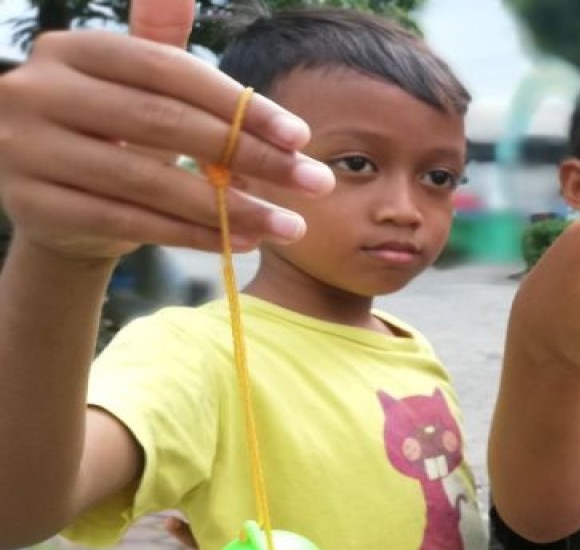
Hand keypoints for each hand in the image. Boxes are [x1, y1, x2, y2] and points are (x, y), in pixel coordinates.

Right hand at [0, 0, 334, 260]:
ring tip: (288, 226)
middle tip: (313, 183)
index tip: (301, 138)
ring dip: (229, 208)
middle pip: (165, 123)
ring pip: (149, 182)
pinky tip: (238, 242)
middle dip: (250, 156)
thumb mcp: (130, 82)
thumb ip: (159, 39)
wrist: (52, 200)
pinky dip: (191, 235)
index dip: (240, 105)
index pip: (171, 72)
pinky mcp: (34, 205)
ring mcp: (28, 150)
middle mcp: (40, 92)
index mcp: (72, 50)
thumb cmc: (111, 130)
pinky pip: (129, 222)